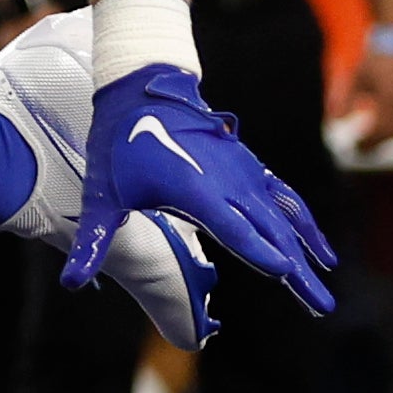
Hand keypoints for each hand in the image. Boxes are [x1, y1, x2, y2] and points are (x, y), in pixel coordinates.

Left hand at [68, 63, 336, 324]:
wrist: (144, 87)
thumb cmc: (120, 142)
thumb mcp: (101, 195)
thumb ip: (92, 241)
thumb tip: (69, 282)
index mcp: (194, 189)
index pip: (232, 227)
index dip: (258, 250)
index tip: (285, 272)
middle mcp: (227, 181)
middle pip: (269, 230)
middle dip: (297, 270)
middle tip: (322, 306)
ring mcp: (243, 172)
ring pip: (284, 217)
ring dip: (308, 252)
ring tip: (324, 289)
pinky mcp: (249, 167)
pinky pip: (285, 198)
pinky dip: (306, 223)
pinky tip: (321, 251)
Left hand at [341, 34, 392, 149]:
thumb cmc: (375, 58)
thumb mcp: (356, 77)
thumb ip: (345, 99)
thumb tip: (333, 121)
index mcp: (390, 98)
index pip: (379, 129)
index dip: (367, 142)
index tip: (352, 148)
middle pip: (391, 134)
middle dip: (375, 146)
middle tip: (358, 152)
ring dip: (384, 141)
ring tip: (366, 146)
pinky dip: (392, 132)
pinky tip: (378, 134)